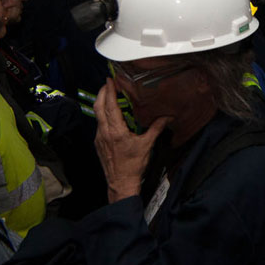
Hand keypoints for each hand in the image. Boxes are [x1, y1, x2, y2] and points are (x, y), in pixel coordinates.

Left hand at [94, 79, 168, 202]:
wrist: (121, 184)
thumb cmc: (134, 166)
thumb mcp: (147, 145)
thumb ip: (156, 128)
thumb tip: (167, 117)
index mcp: (116, 131)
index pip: (110, 105)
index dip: (109, 91)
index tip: (110, 80)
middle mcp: (105, 132)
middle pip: (99, 107)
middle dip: (102, 93)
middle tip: (107, 83)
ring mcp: (99, 138)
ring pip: (97, 115)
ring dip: (102, 103)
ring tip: (108, 95)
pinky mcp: (98, 143)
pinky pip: (99, 125)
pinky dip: (103, 115)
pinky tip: (110, 115)